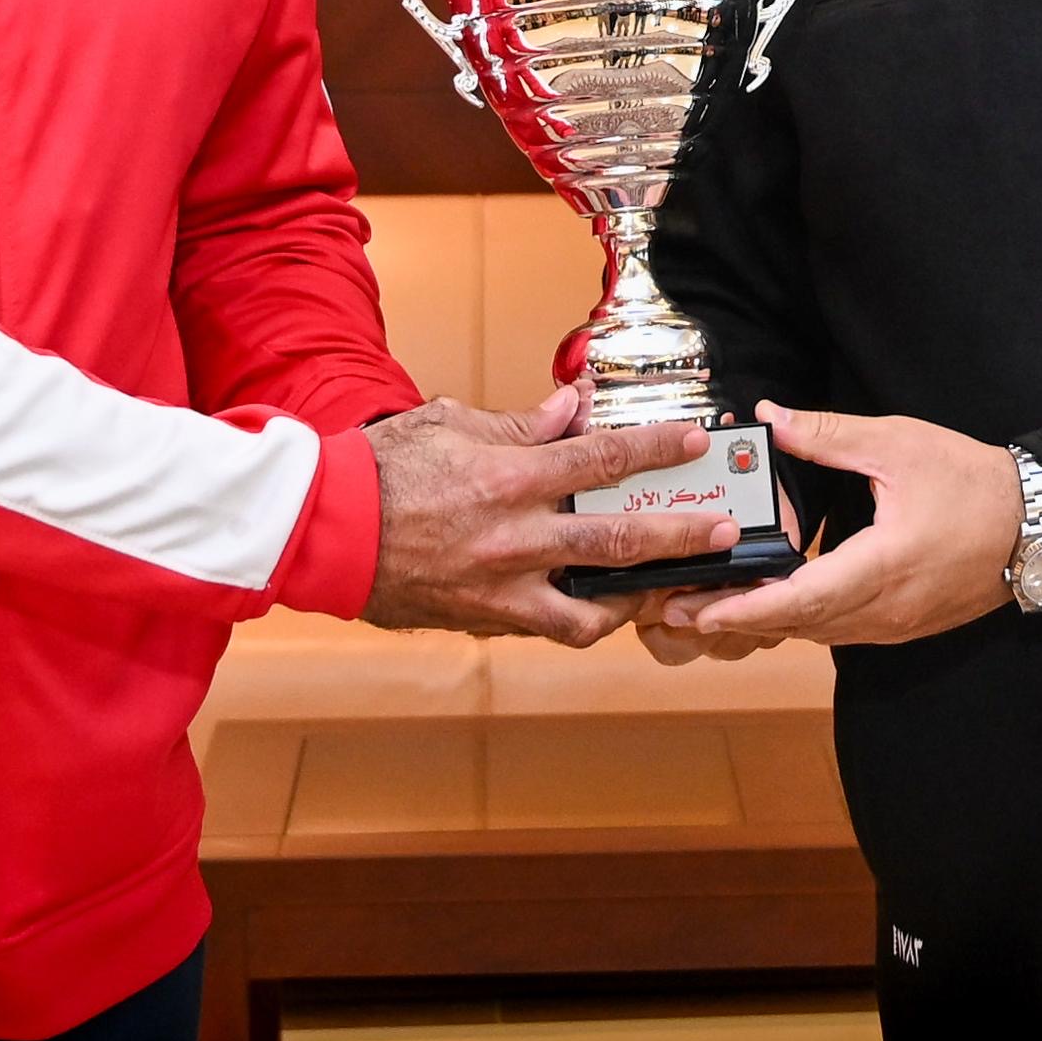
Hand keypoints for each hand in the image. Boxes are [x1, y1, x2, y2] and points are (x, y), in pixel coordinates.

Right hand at [359, 387, 731, 647]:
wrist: (319, 529)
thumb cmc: (378, 468)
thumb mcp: (448, 424)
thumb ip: (516, 424)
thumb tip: (568, 412)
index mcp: (509, 478)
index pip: (603, 460)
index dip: (656, 450)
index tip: (695, 443)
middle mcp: (513, 538)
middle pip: (617, 541)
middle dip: (679, 537)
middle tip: (722, 532)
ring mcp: (499, 588)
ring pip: (588, 611)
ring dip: (634, 601)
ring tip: (664, 590)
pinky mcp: (480, 620)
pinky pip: (543, 628)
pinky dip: (575, 619)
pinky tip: (594, 605)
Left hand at [651, 402, 1022, 653]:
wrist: (1040, 524)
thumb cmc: (975, 482)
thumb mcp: (899, 445)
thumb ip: (829, 435)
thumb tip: (771, 417)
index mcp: (883, 565)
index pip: (800, 599)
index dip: (745, 608)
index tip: (699, 608)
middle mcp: (885, 609)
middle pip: (796, 625)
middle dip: (734, 619)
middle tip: (674, 608)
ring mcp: (895, 625)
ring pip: (815, 633)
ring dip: (763, 624)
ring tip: (709, 607)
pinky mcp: (903, 626)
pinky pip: (839, 632)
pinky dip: (799, 621)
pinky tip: (772, 604)